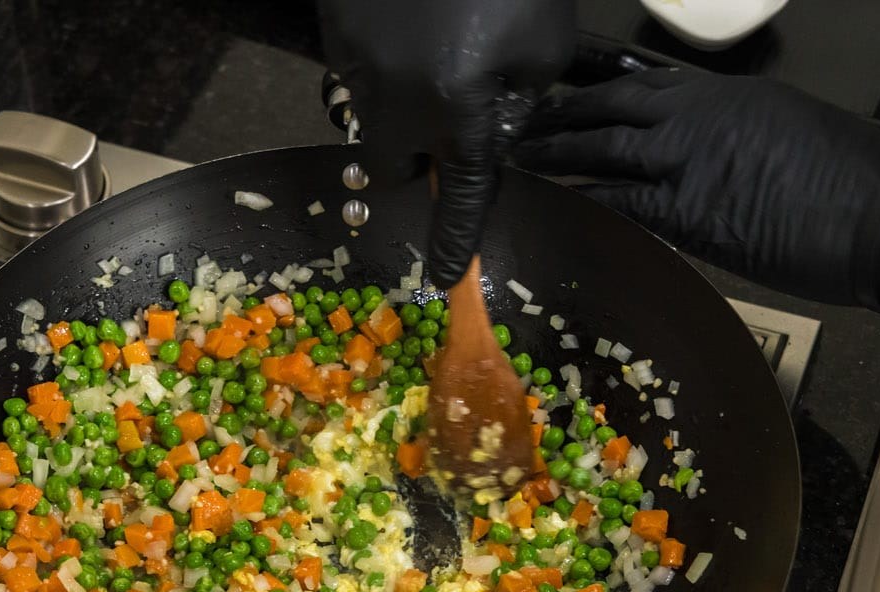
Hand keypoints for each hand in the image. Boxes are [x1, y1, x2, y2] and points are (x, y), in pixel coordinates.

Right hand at [320, 0, 575, 286]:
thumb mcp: (543, 45)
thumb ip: (517, 106)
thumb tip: (490, 137)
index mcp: (461, 114)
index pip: (456, 201)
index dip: (452, 243)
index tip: (445, 278)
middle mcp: (400, 104)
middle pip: (394, 169)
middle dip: (417, 159)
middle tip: (447, 121)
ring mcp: (358, 66)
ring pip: (372, 119)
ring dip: (401, 105)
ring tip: (434, 52)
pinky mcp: (336, 32)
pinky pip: (356, 71)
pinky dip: (384, 62)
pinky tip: (410, 22)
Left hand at [514, 69, 879, 312]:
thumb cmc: (849, 176)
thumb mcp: (785, 126)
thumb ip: (734, 131)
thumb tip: (705, 149)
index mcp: (722, 95)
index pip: (643, 83)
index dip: (598, 87)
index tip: (568, 90)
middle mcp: (697, 118)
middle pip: (612, 107)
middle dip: (564, 113)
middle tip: (526, 120)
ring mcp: (687, 161)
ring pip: (605, 148)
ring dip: (558, 152)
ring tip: (523, 154)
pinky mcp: (686, 210)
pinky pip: (621, 199)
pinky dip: (586, 196)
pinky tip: (558, 196)